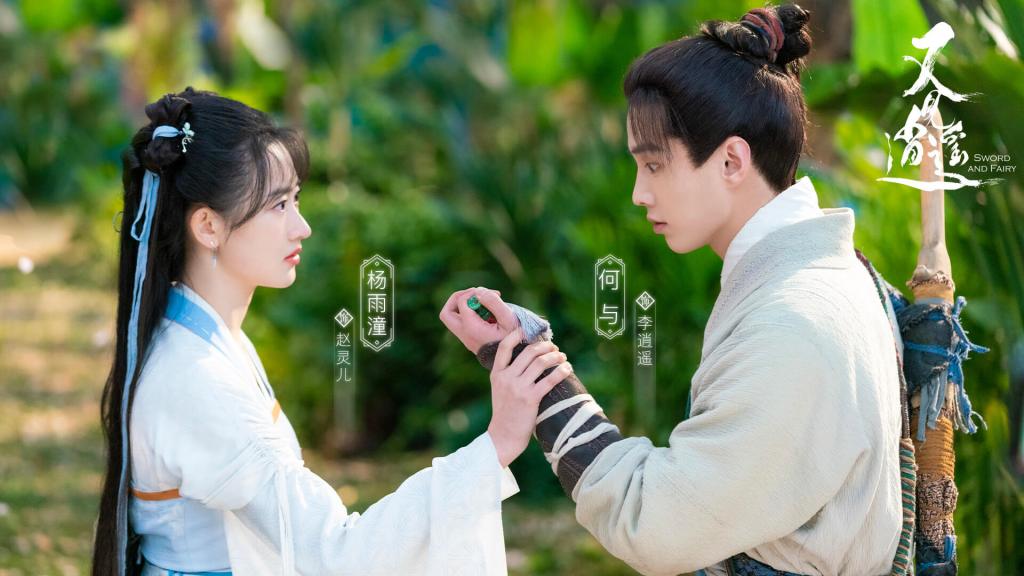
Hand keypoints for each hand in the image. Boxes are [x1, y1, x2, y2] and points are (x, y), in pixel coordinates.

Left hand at [439, 287, 518, 353]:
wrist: (516, 358)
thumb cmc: (515, 339)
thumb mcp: (508, 318)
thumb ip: (494, 303)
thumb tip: (478, 292)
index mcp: (471, 329)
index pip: (461, 302)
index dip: (475, 293)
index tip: (494, 295)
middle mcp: (465, 334)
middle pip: (447, 313)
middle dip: (459, 298)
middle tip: (476, 295)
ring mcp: (466, 338)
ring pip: (452, 317)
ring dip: (465, 305)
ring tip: (485, 302)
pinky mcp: (470, 338)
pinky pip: (462, 321)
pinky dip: (471, 312)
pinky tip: (489, 312)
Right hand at [486, 329, 571, 467]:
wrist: (503, 435)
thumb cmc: (505, 412)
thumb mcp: (499, 389)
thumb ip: (509, 374)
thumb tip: (529, 358)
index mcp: (496, 374)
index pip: (505, 347)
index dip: (516, 335)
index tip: (527, 331)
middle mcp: (506, 378)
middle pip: (529, 353)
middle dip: (545, 347)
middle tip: (554, 348)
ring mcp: (518, 388)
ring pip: (540, 363)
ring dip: (555, 357)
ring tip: (562, 357)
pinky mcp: (530, 399)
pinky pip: (549, 380)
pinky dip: (561, 371)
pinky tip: (567, 369)